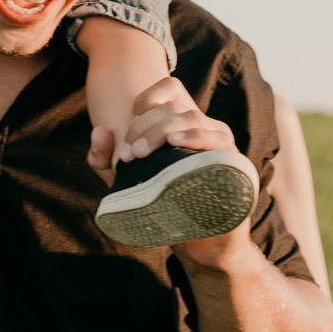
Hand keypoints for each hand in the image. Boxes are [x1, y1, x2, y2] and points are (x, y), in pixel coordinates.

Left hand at [87, 76, 254, 265]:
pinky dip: (193, 136)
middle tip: (129, 153)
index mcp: (183, 123)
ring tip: (141, 152)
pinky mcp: (232, 159)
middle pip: (172, 107)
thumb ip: (105, 158)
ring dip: (161, 131)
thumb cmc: (164, 205)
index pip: (169, 89)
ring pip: (190, 118)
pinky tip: (175, 142)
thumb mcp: (127, 179)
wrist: (201, 242)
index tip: (128, 125)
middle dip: (144, 126)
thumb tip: (100, 131)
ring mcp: (219, 140)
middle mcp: (203, 125)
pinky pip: (215, 138)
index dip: (146, 99)